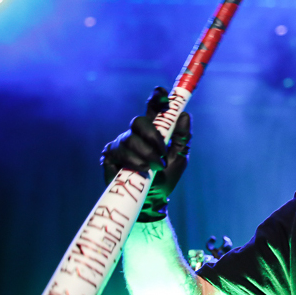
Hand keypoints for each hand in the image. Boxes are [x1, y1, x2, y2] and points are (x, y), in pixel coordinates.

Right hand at [101, 87, 190, 221]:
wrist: (151, 201)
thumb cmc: (165, 179)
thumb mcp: (178, 158)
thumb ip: (181, 138)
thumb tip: (184, 115)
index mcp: (154, 131)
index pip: (153, 109)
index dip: (157, 99)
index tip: (163, 93)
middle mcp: (136, 134)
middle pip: (139, 121)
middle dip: (152, 137)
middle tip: (162, 153)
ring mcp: (122, 143)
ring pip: (131, 139)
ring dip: (146, 155)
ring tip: (153, 169)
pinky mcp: (111, 154)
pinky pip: (122, 152)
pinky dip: (135, 162)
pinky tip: (141, 171)